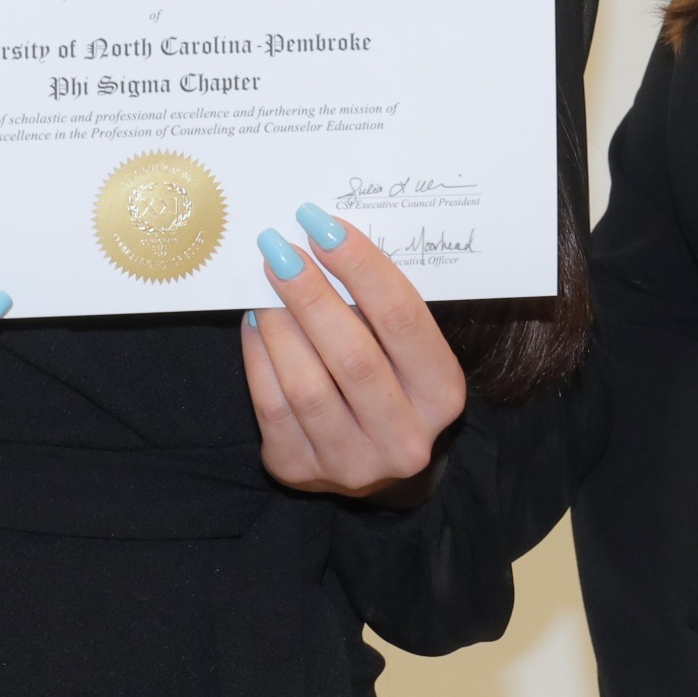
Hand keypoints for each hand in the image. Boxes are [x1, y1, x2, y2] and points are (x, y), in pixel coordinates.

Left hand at [240, 203, 465, 497]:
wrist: (370, 456)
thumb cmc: (390, 379)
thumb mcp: (406, 349)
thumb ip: (378, 307)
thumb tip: (324, 240)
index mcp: (443, 394)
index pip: (403, 320)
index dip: (361, 267)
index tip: (323, 225)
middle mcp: (405, 438)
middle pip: (353, 356)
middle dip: (311, 294)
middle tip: (281, 248)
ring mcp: (352, 463)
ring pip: (306, 385)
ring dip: (280, 325)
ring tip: (265, 284)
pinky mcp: (300, 471)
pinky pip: (272, 406)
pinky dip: (259, 356)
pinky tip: (255, 321)